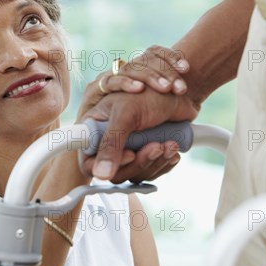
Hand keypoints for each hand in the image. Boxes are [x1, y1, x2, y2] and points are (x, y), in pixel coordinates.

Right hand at [76, 46, 194, 182]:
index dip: (106, 164)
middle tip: (156, 146)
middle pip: (115, 172)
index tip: (130, 153)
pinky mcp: (145, 154)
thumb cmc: (148, 92)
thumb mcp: (125, 115)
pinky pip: (150, 171)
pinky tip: (172, 149)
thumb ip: (111, 143)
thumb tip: (101, 175)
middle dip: (140, 162)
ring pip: (135, 173)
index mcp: (94, 129)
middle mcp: (108, 142)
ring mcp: (127, 149)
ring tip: (169, 144)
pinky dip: (163, 163)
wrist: (177, 90)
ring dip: (155, 161)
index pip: (88, 161)